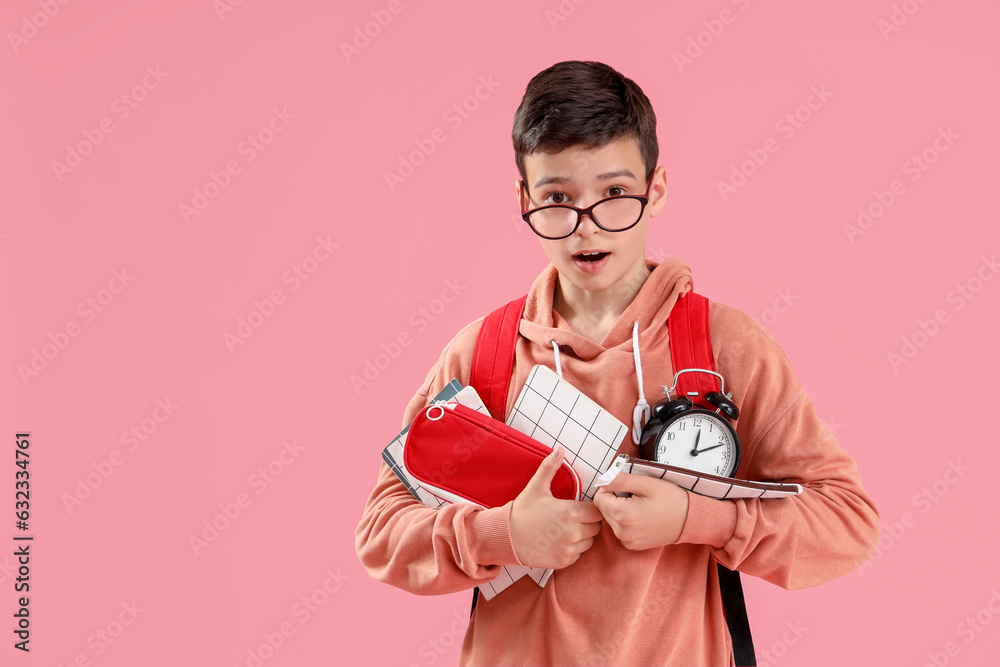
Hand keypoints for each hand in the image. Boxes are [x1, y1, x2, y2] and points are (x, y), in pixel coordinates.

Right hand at [508, 446, 602, 568]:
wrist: (506, 537)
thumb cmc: (523, 511)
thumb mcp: (536, 487)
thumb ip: (550, 467)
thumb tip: (559, 449)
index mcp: (571, 512)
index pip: (598, 511)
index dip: (591, 508)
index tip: (581, 507)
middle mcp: (574, 532)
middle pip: (596, 527)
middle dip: (588, 522)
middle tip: (571, 518)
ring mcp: (569, 549)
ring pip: (589, 541)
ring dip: (582, 536)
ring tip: (565, 529)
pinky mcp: (564, 561)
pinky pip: (579, 554)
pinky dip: (573, 549)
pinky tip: (559, 541)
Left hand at [593, 471, 688, 550]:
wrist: (689, 520)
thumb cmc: (671, 500)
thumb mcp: (646, 483)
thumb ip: (621, 480)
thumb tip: (603, 479)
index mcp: (624, 515)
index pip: (598, 498)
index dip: (609, 488)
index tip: (624, 487)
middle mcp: (623, 532)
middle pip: (603, 509)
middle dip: (614, 499)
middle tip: (634, 496)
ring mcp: (627, 541)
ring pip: (610, 519)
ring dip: (619, 510)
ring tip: (639, 506)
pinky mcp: (632, 545)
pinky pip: (618, 529)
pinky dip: (625, 521)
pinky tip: (640, 516)